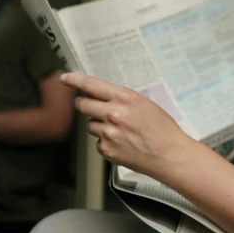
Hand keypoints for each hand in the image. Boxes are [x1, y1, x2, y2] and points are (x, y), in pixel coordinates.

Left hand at [61, 72, 189, 177]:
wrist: (168, 154)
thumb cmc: (162, 128)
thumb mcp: (144, 103)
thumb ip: (122, 99)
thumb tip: (103, 97)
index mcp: (124, 98)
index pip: (92, 85)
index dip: (75, 80)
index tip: (65, 78)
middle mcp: (113, 113)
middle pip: (83, 105)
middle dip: (84, 105)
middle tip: (92, 107)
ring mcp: (108, 133)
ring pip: (89, 125)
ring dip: (97, 125)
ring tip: (118, 130)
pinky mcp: (106, 150)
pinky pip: (97, 142)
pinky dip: (105, 142)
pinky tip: (121, 143)